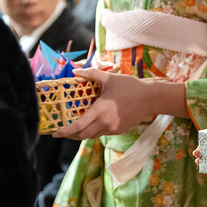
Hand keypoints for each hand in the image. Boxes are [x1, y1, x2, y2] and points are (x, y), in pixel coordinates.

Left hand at [53, 68, 185, 139]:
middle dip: (70, 135)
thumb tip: (75, 71)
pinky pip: (102, 133)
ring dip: (82, 134)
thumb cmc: (130, 87)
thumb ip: (91, 74)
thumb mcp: (110, 79)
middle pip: (82, 135)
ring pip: (92, 135)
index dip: (65, 131)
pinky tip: (93, 123)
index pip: (78, 126)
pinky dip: (94, 130)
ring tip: (75, 128)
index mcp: (100, 111)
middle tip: (63, 131)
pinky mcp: (119, 130)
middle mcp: (105, 123)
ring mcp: (112, 129)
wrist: (150, 99)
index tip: (55, 133)